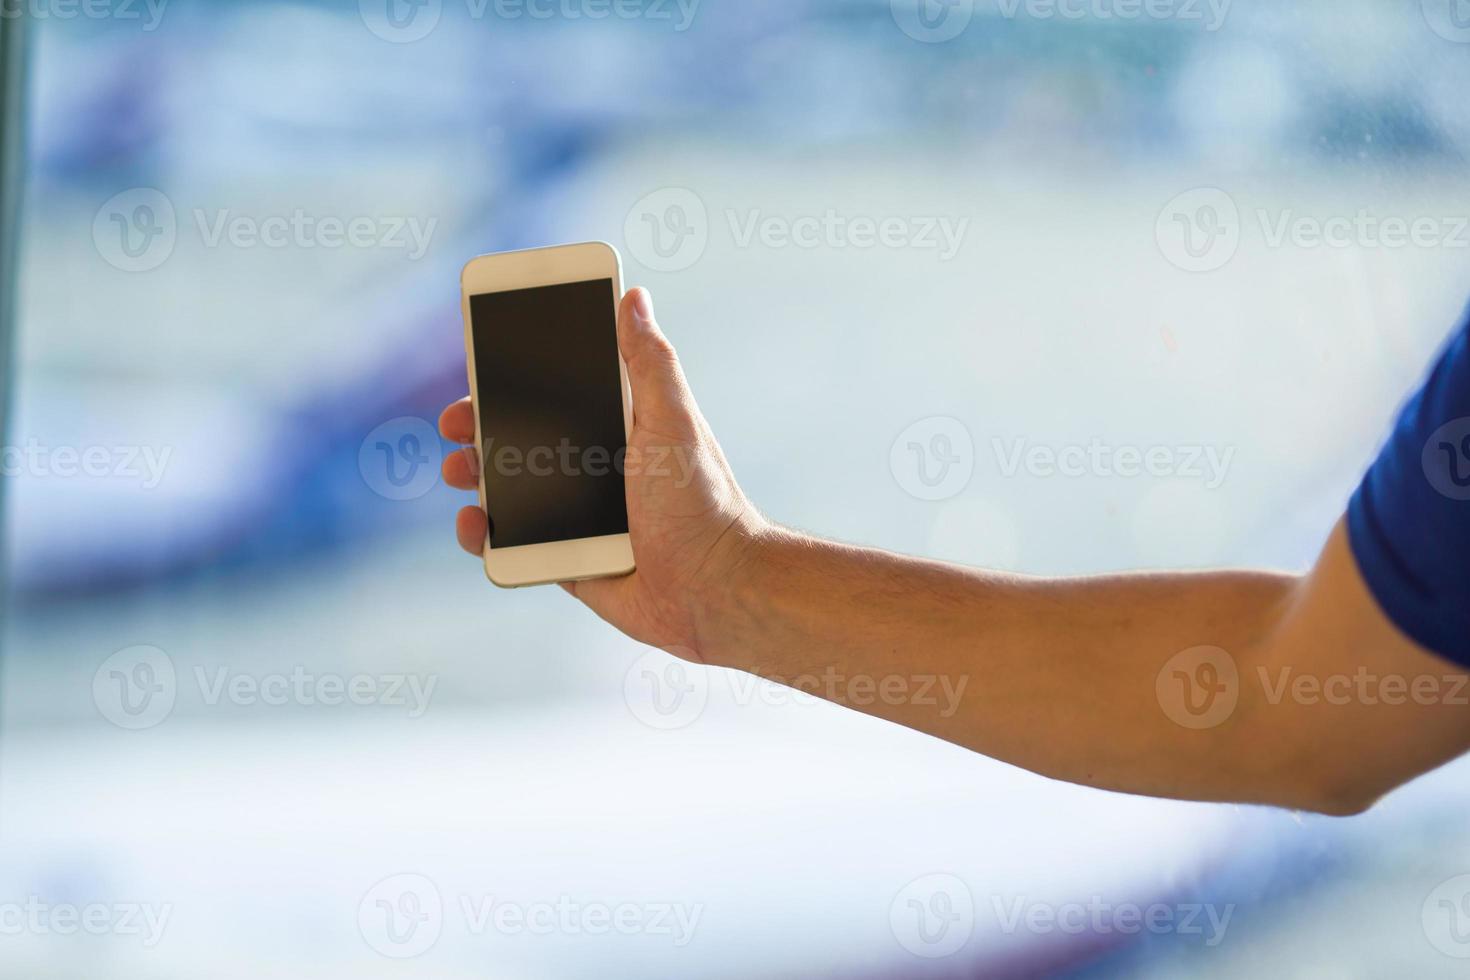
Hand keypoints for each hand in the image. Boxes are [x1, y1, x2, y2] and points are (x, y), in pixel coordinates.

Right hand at [440, 287, 763, 661]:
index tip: (480, 363)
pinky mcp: (569, 562)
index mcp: (620, 428)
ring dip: (473, 475)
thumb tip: (635, 298)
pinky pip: (513, 547)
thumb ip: (649, 362)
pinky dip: (484, 536)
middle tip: (455, 423)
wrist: (713, 590)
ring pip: (509, 490)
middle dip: (480, 426)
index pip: (559, 391)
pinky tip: (474, 524)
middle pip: (522, 439)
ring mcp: (579, 517)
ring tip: (458, 471)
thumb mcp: (673, 420)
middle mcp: (596, 468)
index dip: (515, 378)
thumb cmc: (703, 502)